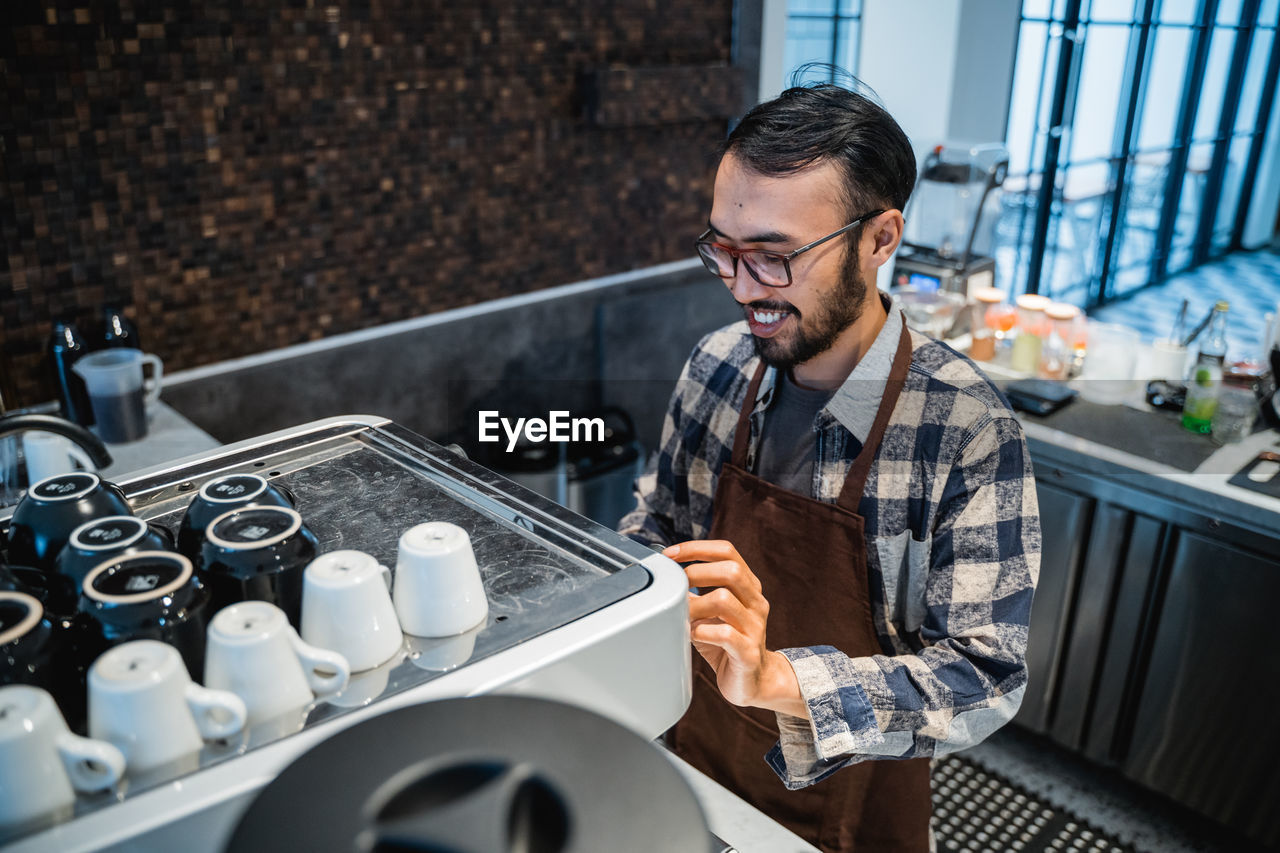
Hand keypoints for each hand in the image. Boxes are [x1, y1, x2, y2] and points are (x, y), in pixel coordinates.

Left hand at [664, 539, 806, 717]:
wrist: (755, 682)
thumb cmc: (727, 644)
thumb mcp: (710, 614)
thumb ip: (694, 595)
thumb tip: (667, 577)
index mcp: (748, 587)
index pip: (727, 551)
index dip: (696, 548)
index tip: (670, 554)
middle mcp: (755, 603)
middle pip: (731, 570)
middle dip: (695, 572)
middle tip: (677, 586)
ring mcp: (755, 627)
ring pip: (724, 599)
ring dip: (695, 604)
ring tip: (683, 614)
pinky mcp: (749, 653)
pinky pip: (725, 634)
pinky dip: (702, 631)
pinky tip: (692, 634)